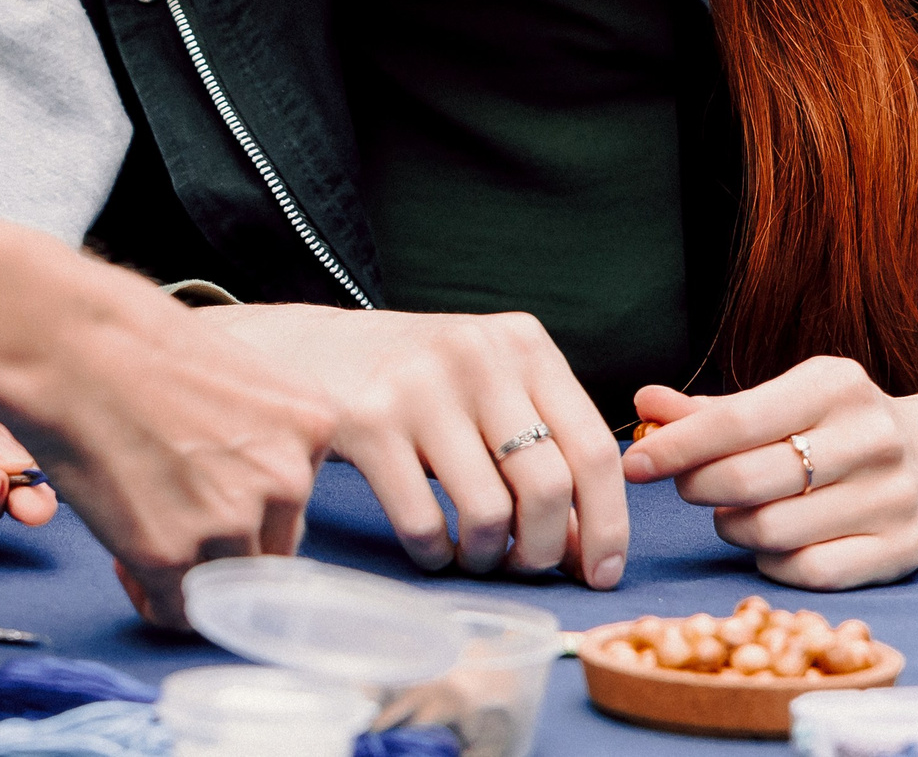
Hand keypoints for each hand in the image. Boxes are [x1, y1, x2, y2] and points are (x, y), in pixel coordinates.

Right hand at [0, 192, 334, 628]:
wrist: (68, 345)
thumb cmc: (133, 340)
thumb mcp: (236, 372)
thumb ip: (261, 432)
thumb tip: (247, 478)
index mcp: (312, 425)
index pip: (298, 501)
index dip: (249, 507)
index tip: (207, 495)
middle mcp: (287, 476)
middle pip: (273, 549)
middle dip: (223, 546)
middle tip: (171, 519)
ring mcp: (232, 519)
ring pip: (228, 588)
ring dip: (189, 575)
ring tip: (144, 534)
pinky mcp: (173, 555)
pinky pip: (178, 610)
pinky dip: (152, 598)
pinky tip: (126, 561)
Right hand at [203, 304, 625, 587]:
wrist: (309, 348)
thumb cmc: (416, 380)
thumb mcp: (489, 382)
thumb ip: (543, 443)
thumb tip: (590, 545)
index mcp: (523, 344)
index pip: (592, 448)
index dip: (608, 524)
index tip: (600, 573)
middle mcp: (477, 356)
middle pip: (548, 487)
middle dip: (545, 550)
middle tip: (525, 566)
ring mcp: (419, 387)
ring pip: (488, 513)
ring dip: (487, 556)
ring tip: (473, 553)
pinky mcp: (366, 422)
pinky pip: (423, 522)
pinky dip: (435, 553)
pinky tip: (430, 546)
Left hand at [621, 357, 917, 588]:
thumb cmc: (833, 429)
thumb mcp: (780, 402)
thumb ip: (707, 408)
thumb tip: (642, 405)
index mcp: (835, 385)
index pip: (735, 420)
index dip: (676, 446)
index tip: (635, 463)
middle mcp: (872, 437)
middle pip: (749, 480)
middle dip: (698, 488)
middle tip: (688, 487)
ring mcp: (892, 497)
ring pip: (773, 531)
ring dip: (732, 528)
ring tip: (731, 513)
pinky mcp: (902, 550)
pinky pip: (809, 570)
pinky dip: (771, 562)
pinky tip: (769, 544)